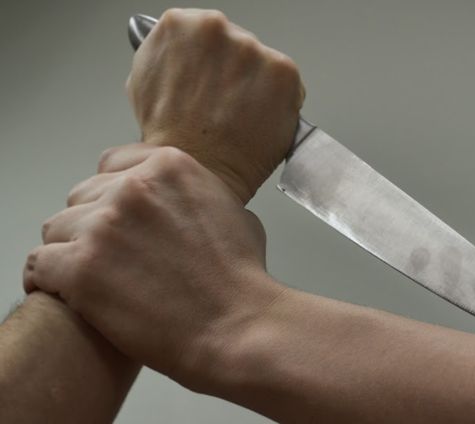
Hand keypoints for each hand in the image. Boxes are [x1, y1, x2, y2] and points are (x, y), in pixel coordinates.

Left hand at [23, 144, 285, 391]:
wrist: (236, 326)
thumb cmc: (241, 279)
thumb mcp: (234, 211)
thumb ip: (195, 196)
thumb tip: (181, 206)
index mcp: (169, 167)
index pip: (111, 165)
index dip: (112, 195)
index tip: (116, 217)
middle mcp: (132, 187)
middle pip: (82, 196)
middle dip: (93, 224)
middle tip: (113, 257)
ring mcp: (103, 226)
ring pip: (56, 229)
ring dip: (71, 252)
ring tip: (95, 281)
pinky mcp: (80, 268)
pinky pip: (39, 265)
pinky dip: (48, 281)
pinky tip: (67, 293)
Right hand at [128, 8, 304, 202]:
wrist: (199, 173)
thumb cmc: (172, 140)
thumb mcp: (144, 83)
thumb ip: (166, 55)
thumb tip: (179, 50)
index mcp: (182, 25)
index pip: (207, 31)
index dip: (211, 61)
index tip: (212, 78)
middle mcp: (218, 30)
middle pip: (238, 45)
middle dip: (236, 73)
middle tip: (224, 105)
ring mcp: (253, 50)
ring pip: (263, 65)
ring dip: (258, 88)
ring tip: (239, 117)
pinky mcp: (283, 73)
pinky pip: (289, 85)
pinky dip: (280, 104)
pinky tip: (259, 121)